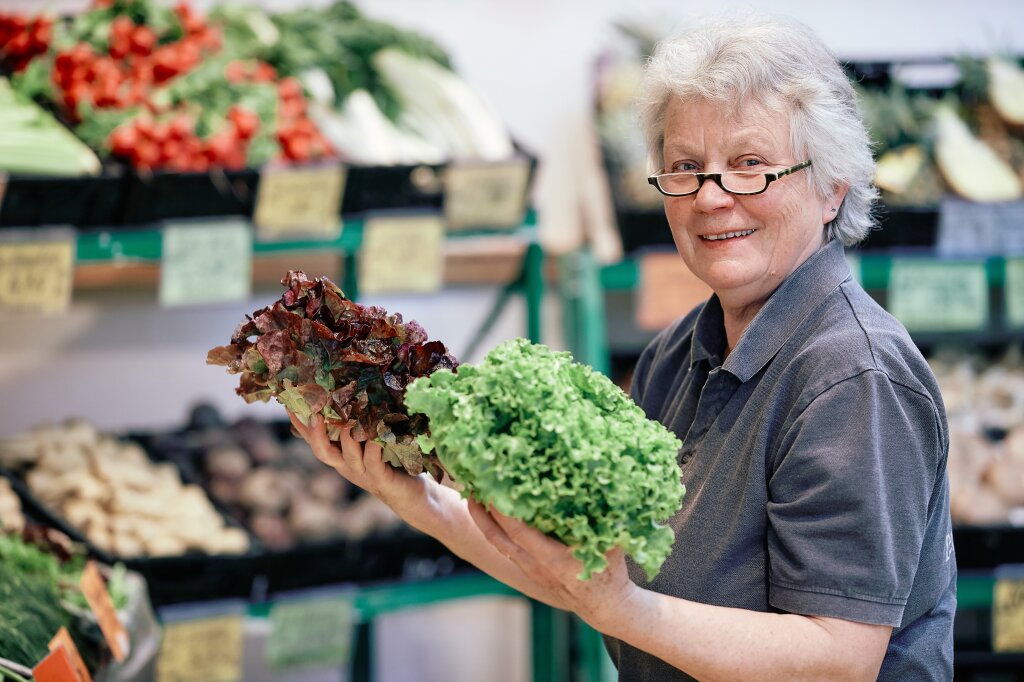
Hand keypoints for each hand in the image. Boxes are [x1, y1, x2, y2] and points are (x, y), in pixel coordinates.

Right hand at [288, 411, 429, 518]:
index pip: (314, 439)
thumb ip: (362, 425)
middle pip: (322, 450)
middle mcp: (347, 466)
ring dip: (347, 433)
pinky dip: (373, 445)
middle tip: (313, 410)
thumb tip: (357, 392)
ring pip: (348, 453)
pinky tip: (376, 432)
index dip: (300, 423)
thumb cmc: (394, 464)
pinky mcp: (381, 478)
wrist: (414, 498)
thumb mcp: (373, 444)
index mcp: (341, 456)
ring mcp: (363, 474)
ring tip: (348, 414)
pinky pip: (373, 460)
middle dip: (315, 431)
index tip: (288, 401)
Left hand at [466, 499, 639, 630]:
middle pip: (498, 538)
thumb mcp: (610, 544)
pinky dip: (494, 530)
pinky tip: (491, 513)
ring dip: (483, 521)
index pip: (519, 532)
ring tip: (474, 495)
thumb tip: (597, 488)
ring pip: (498, 543)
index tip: (492, 487)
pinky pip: (505, 547)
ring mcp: (529, 569)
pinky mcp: (528, 569)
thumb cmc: (610, 573)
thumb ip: (603, 520)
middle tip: (472, 484)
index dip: (503, 511)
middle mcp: (534, 565)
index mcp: (553, 559)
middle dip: (483, 512)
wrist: (604, 606)